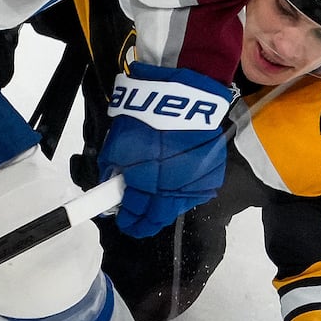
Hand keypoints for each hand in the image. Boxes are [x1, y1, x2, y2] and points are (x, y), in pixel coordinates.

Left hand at [98, 63, 232, 237]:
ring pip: (175, 207)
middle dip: (145, 222)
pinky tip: (173, 187)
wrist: (187, 98)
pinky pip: (193, 193)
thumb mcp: (117, 143)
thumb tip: (109, 186)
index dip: (128, 220)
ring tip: (154, 203)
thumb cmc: (146, 118)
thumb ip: (111, 169)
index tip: (123, 222)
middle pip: (158, 217)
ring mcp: (194, 185)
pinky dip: (181, 193)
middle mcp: (172, 190)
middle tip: (137, 221)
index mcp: (146, 183)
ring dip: (163, 208)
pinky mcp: (211, 177)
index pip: (134, 213)